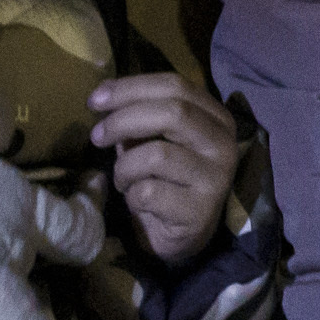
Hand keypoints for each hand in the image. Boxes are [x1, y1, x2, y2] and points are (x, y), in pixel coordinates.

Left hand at [89, 73, 242, 263]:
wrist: (181, 233)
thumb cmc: (164, 178)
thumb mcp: (152, 140)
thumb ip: (137, 117)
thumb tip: (102, 96)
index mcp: (216, 117)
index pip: (176, 86)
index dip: (131, 88)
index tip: (95, 100)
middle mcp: (224, 143)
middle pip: (173, 112)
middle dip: (124, 120)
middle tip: (96, 136)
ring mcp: (216, 177)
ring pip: (156, 155)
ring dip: (125, 167)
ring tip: (123, 179)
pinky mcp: (200, 210)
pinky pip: (150, 192)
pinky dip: (132, 196)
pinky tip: (138, 201)